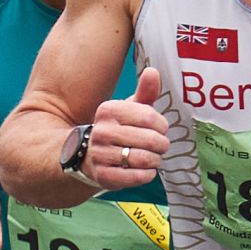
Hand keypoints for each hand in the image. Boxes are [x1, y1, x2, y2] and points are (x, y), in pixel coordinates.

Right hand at [85, 67, 168, 186]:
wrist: (88, 155)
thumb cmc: (118, 129)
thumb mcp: (130, 109)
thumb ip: (145, 92)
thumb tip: (153, 72)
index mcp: (108, 110)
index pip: (150, 117)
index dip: (162, 125)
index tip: (160, 129)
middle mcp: (101, 131)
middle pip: (151, 140)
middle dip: (162, 145)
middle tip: (159, 146)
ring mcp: (100, 154)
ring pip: (145, 159)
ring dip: (156, 160)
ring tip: (152, 158)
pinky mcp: (103, 176)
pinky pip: (137, 177)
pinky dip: (148, 175)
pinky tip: (145, 170)